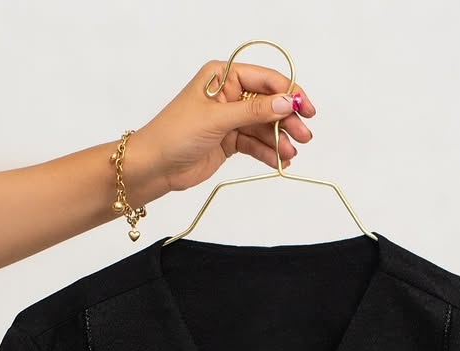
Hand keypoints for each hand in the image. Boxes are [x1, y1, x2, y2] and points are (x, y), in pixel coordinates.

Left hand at [121, 60, 316, 200]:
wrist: (154, 166)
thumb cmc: (175, 133)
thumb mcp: (218, 119)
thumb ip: (254, 111)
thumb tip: (286, 103)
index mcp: (222, 76)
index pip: (264, 79)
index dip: (287, 92)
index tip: (305, 108)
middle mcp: (228, 94)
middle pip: (267, 104)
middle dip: (286, 120)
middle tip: (304, 136)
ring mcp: (229, 119)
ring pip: (263, 126)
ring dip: (278, 139)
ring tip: (290, 154)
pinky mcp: (228, 141)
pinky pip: (254, 143)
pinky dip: (267, 152)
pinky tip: (279, 160)